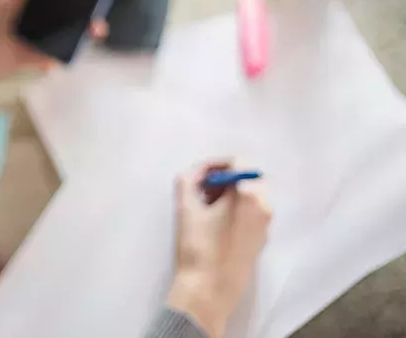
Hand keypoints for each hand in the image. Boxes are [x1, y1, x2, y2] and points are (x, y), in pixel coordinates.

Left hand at [0, 0, 106, 86]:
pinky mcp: (28, 58)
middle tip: (97, 17)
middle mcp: (30, 13)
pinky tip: (56, 62)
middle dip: (85, 11)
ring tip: (92, 33)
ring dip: (80, 34)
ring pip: (64, 33)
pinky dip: (58, 60)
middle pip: (65, 10)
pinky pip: (51, 57)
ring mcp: (31, 36)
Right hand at [166, 162, 271, 337]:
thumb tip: (195, 172)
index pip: (239, 162)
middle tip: (202, 190)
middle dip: (225, 179)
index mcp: (249, 196)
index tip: (201, 175)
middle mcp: (264, 208)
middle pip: (247, 179)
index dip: (217, 164)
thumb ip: (188, 181)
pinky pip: (252, 214)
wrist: (208, 290)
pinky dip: (237, 210)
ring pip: (251, 197)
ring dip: (230, 194)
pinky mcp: (261, 241)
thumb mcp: (186, 208)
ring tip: (206, 207)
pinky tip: (216, 223)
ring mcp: (266, 226)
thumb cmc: (197, 248)